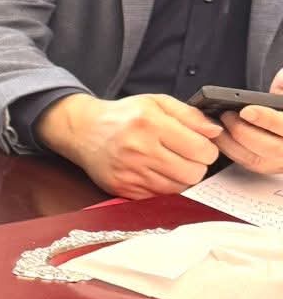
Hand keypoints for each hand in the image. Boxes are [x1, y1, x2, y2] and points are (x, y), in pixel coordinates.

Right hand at [37, 91, 222, 197]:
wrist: (84, 132)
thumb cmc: (123, 116)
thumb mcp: (156, 102)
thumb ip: (189, 114)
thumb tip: (215, 131)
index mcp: (150, 124)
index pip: (200, 149)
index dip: (208, 149)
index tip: (202, 146)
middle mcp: (139, 149)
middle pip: (193, 173)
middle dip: (197, 165)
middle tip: (188, 156)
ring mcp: (130, 173)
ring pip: (178, 188)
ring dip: (181, 177)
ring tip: (171, 163)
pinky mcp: (124, 189)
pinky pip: (160, 196)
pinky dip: (164, 186)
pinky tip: (156, 172)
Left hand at [215, 69, 282, 174]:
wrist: (282, 126)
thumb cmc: (282, 107)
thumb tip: (280, 79)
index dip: (265, 119)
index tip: (246, 110)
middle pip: (268, 147)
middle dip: (242, 130)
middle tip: (226, 115)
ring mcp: (280, 161)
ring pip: (254, 158)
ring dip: (231, 142)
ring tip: (218, 123)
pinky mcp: (267, 166)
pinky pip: (246, 163)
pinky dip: (229, 150)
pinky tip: (218, 136)